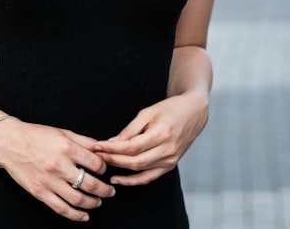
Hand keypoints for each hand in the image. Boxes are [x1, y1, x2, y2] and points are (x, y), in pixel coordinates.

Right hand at [0, 119, 116, 221]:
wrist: (9, 142)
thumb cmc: (35, 135)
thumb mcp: (62, 131)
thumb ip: (84, 141)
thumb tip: (102, 149)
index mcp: (67, 148)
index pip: (96, 164)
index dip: (105, 168)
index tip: (105, 171)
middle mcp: (59, 165)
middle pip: (91, 184)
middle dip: (105, 190)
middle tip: (110, 191)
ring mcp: (49, 181)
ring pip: (78, 200)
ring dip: (93, 203)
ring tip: (99, 202)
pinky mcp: (40, 192)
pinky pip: (61, 209)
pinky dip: (76, 215)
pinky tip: (84, 215)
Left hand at [92, 92, 208, 185]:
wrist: (194, 113)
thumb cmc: (170, 109)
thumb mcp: (148, 112)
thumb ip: (131, 129)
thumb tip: (112, 142)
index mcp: (161, 134)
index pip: (131, 146)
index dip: (112, 148)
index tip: (97, 146)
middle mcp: (167, 150)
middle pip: (134, 161)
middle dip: (112, 160)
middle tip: (96, 156)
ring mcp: (170, 160)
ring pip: (140, 170)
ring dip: (119, 170)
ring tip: (102, 166)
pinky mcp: (170, 165)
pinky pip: (149, 177)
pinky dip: (133, 181)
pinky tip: (118, 179)